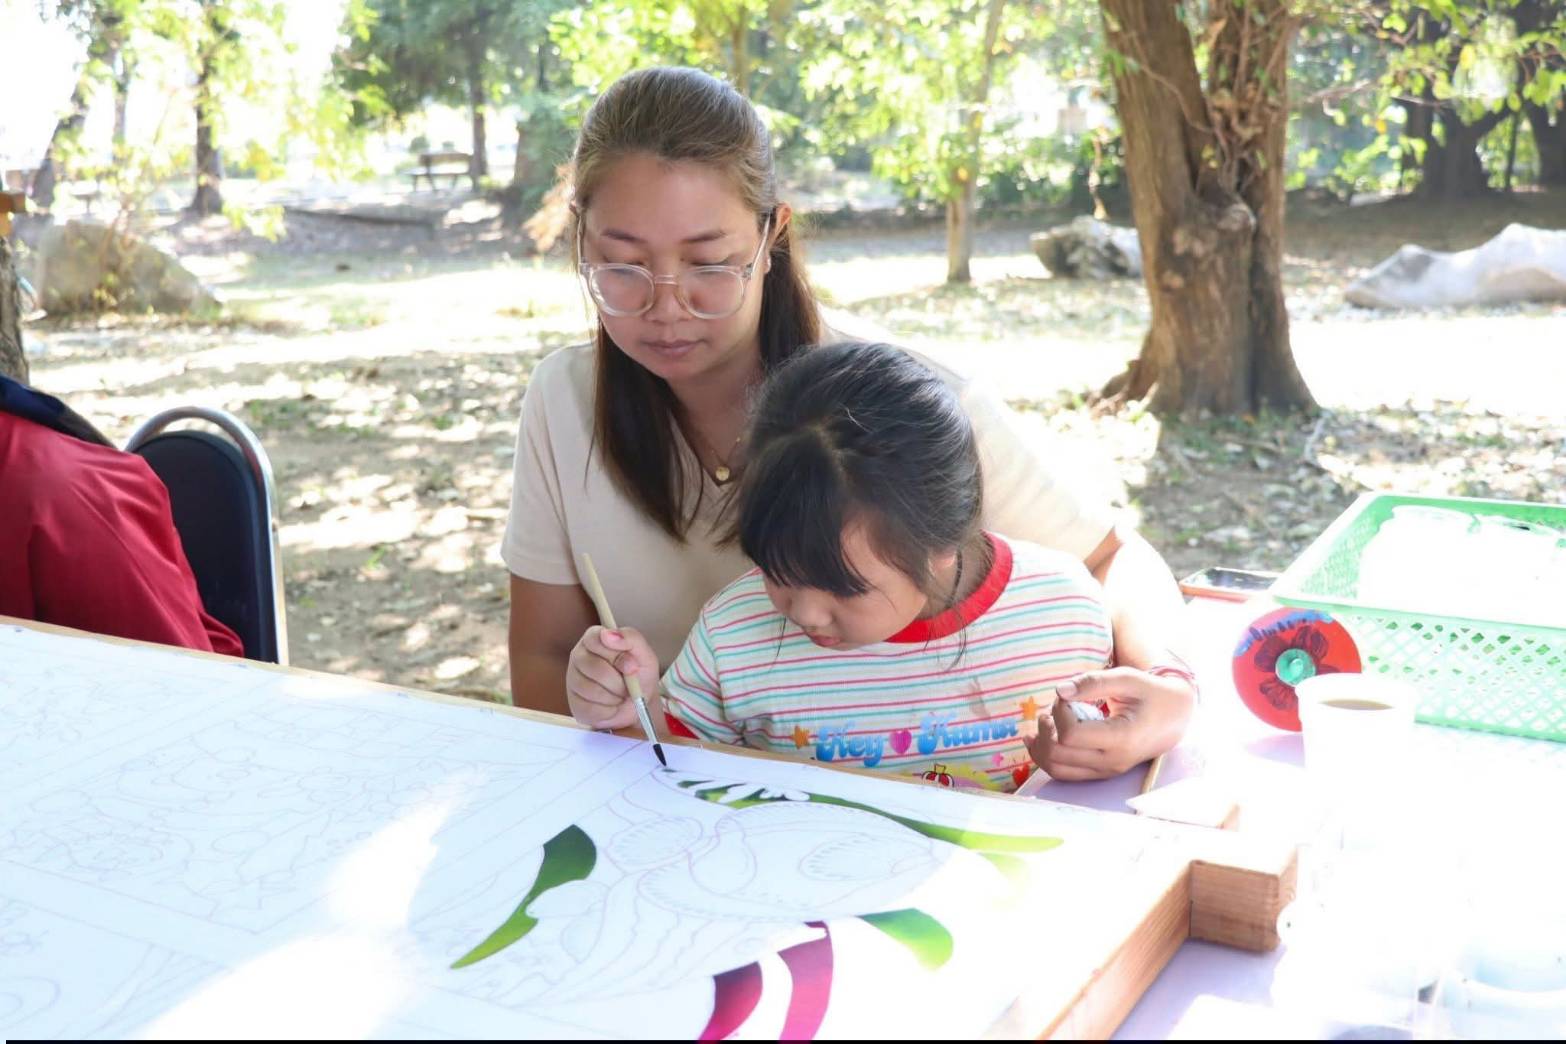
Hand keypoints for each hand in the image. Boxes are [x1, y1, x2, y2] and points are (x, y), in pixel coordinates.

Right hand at [565, 625, 660, 729]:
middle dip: (618, 680)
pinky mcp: (574, 704)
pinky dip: (608, 711)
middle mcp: (579, 656)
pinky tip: (613, 706)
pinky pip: (590, 708)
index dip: (616, 655)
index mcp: (594, 639)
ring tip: (621, 695)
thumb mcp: (645, 655)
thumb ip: (630, 638)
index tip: (632, 666)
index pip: (594, 639)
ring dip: (614, 697)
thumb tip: (608, 634)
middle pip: (594, 667)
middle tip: (629, 685)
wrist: (640, 705)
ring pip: (590, 690)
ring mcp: (573, 680)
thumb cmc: (640, 676)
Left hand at [1024, 667, 1194, 781]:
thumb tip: (1059, 690)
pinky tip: (1037, 739)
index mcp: (1122, 739)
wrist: (1174, 717)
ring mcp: (1106, 771)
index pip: (1071, 734)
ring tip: (1044, 720)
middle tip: (1057, 706)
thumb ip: (1093, 682)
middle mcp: (1113, 762)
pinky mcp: (1100, 773)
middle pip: (1058, 753)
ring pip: (1055, 768)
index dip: (1059, 711)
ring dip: (1041, 743)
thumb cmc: (1150, 694)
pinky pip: (1063, 773)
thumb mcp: (1127, 679)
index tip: (1068, 696)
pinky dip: (1045, 757)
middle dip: (1048, 725)